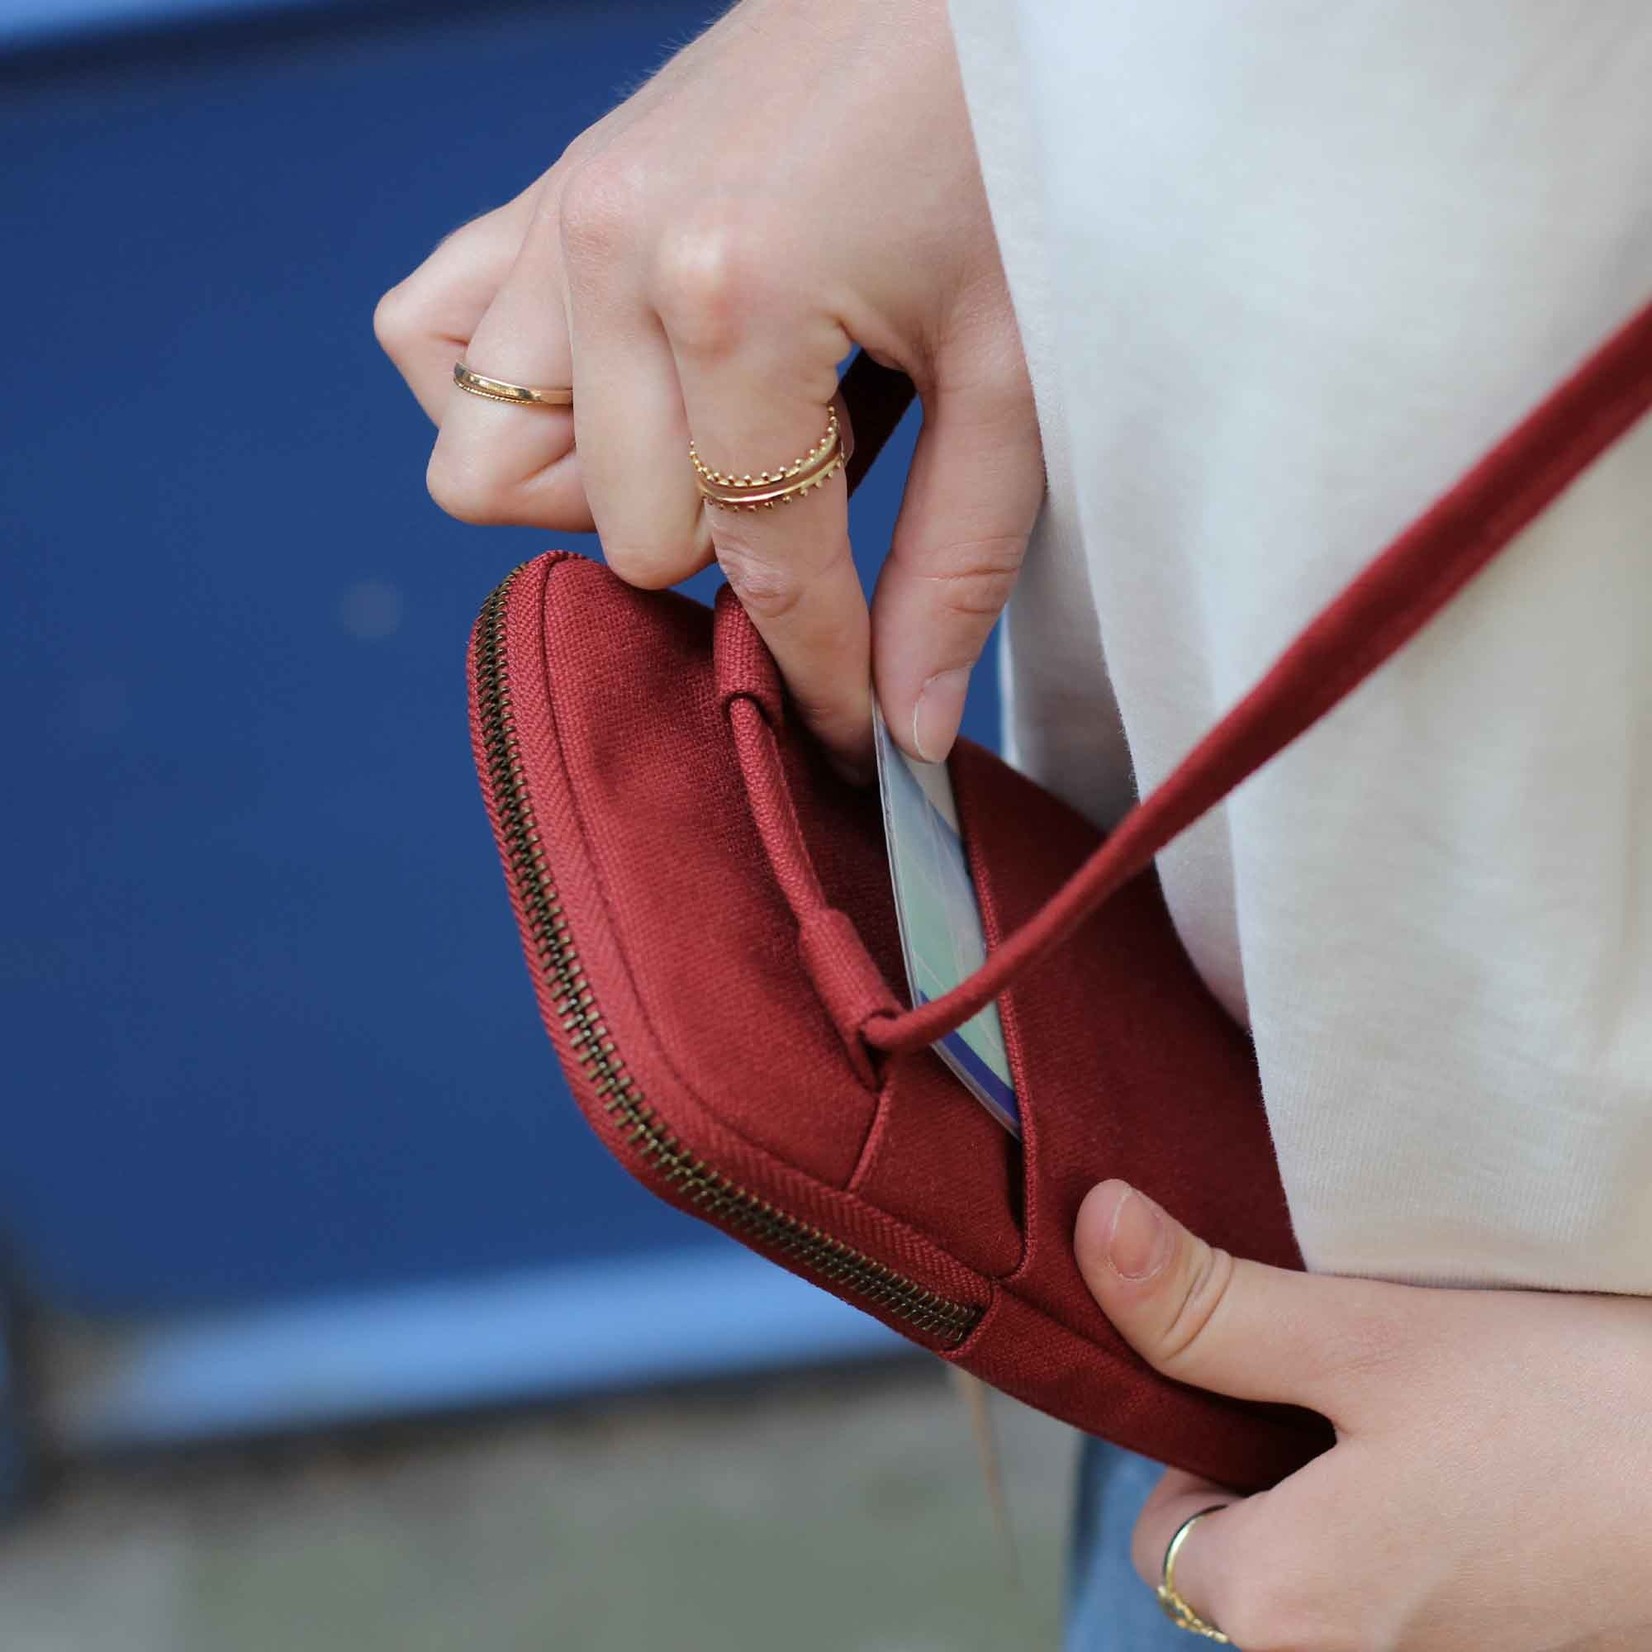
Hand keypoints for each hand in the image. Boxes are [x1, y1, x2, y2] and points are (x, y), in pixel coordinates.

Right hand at [374, 0, 1041, 777]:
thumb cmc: (1005, 145)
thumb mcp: (1011, 372)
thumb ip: (950, 566)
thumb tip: (908, 728)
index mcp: (735, 299)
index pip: (756, 566)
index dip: (816, 672)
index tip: (854, 734)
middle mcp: (609, 260)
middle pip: (625, 539)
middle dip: (732, 547)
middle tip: (819, 481)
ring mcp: (554, 221)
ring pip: (487, 473)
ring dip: (608, 492)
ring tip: (715, 437)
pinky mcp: (536, 193)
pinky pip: (429, 344)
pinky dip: (506, 401)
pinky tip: (615, 389)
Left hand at [1075, 1180, 1651, 1650]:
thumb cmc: (1570, 1418)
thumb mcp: (1368, 1341)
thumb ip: (1211, 1308)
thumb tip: (1092, 1232)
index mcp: (1290, 1619)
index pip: (1163, 1525)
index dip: (1197, 1433)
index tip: (1270, 1369)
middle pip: (1244, 1556)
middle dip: (1275, 1465)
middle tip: (1363, 1383)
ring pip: (1330, 1570)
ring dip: (1350, 1491)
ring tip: (1434, 1420)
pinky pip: (1408, 1590)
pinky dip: (1418, 1526)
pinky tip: (1483, 1464)